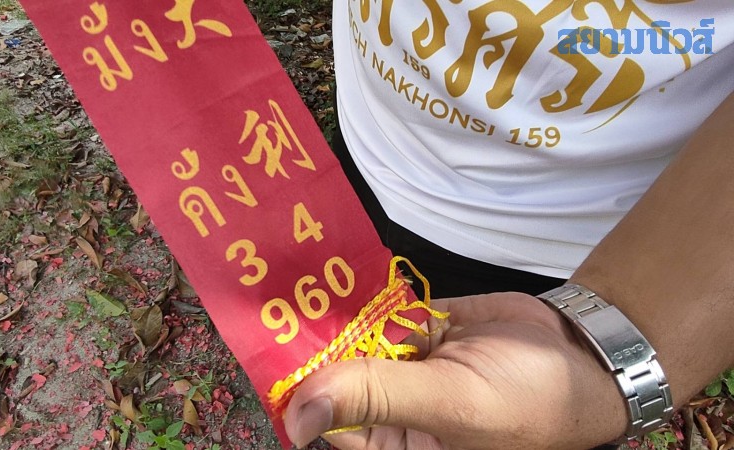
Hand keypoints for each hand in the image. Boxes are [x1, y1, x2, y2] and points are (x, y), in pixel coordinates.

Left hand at [283, 292, 626, 448]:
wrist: (582, 356)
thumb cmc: (527, 401)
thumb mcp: (452, 406)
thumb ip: (378, 399)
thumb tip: (298, 416)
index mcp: (394, 444)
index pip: (328, 418)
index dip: (298, 384)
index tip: (267, 339)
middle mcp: (392, 408)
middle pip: (335, 374)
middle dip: (311, 341)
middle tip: (270, 296)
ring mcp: (405, 364)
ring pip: (356, 338)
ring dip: (333, 312)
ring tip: (291, 275)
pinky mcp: (420, 328)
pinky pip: (383, 312)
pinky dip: (366, 294)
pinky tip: (335, 270)